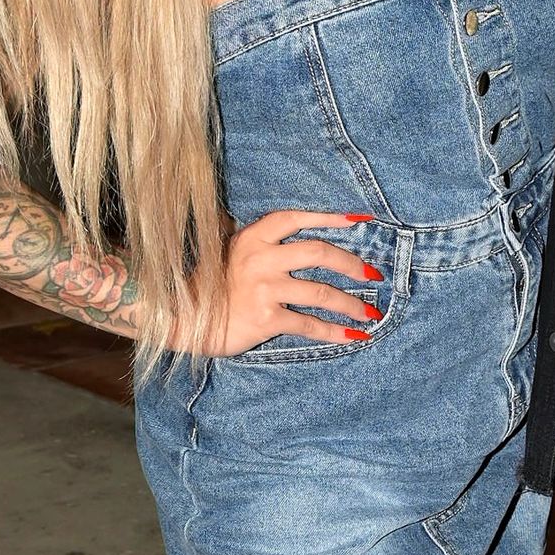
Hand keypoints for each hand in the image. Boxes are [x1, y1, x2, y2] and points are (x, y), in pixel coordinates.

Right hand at [207, 207, 383, 353]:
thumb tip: (299, 240)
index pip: (297, 219)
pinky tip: (352, 337)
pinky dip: (334, 332)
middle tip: (372, 274)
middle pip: (319, 252)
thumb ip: (260, 245)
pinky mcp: (267, 318)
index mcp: (253, 238)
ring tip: (370, 314)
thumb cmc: (210, 287)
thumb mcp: (230, 254)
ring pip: (321, 292)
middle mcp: (261, 258)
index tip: (360, 220)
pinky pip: (309, 324)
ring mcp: (265, 288)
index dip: (330, 217)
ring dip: (351, 304)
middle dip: (352, 263)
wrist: (182, 319)